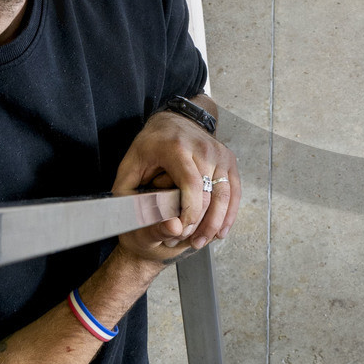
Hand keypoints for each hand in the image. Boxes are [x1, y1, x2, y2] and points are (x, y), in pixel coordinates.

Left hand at [111, 106, 240, 266]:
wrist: (172, 121)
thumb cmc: (148, 149)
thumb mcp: (128, 170)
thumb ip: (131, 198)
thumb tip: (160, 225)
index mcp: (175, 148)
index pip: (191, 184)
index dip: (190, 213)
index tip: (181, 232)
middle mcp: (201, 147)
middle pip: (209, 193)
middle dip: (201, 223)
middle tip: (189, 241)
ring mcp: (218, 152)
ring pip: (225, 194)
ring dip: (216, 223)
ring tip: (202, 241)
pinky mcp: (228, 158)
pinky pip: (234, 190)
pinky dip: (229, 213)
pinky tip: (221, 231)